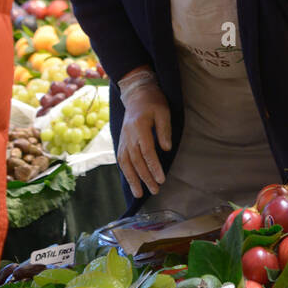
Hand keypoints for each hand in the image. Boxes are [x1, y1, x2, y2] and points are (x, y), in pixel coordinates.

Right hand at [117, 80, 171, 197]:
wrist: (136, 93)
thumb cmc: (153, 102)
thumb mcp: (163, 111)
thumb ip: (164, 130)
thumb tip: (166, 149)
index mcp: (139, 127)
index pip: (147, 151)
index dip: (154, 166)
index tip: (161, 179)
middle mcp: (128, 134)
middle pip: (136, 160)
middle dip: (145, 177)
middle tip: (155, 190)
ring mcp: (123, 138)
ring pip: (126, 162)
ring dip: (132, 179)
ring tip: (139, 194)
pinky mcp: (121, 140)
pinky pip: (121, 159)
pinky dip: (125, 171)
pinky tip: (131, 181)